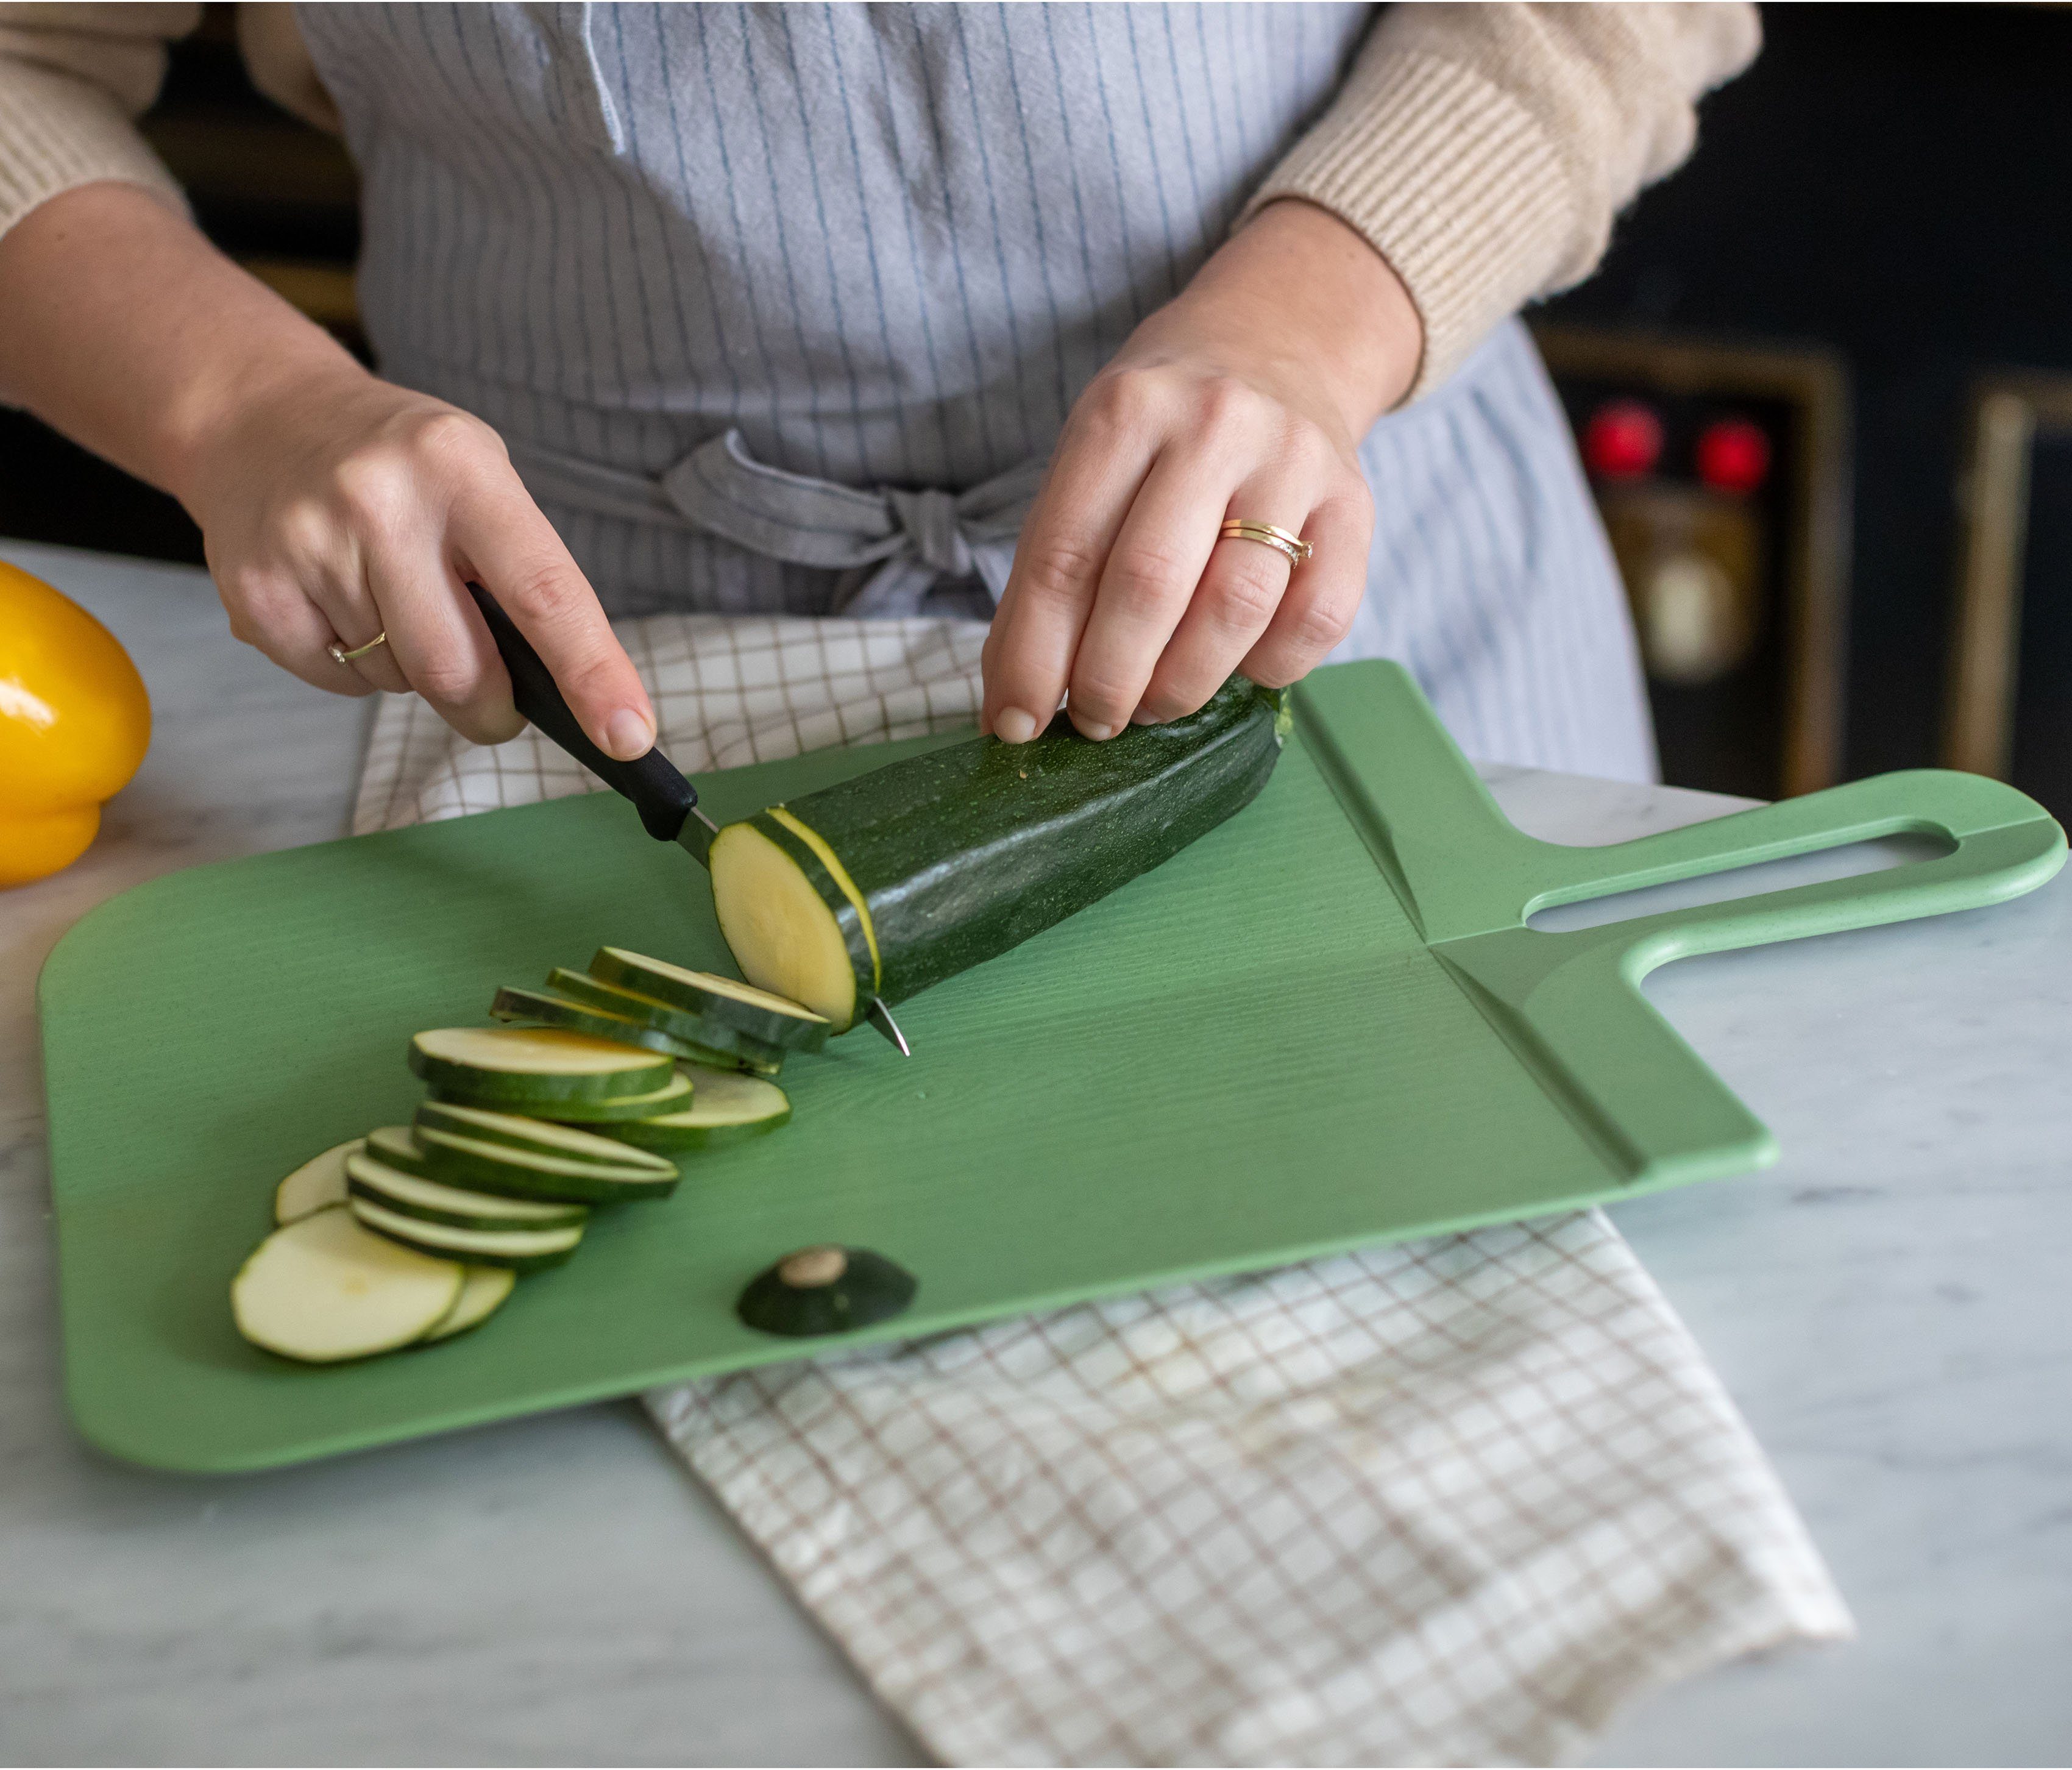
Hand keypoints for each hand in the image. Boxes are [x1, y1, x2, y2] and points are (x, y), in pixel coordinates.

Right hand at [184, 362, 653, 752]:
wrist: (262, 416)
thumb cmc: (403, 465)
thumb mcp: (479, 479)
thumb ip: (523, 572)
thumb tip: (566, 689)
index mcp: (462, 467)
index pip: (544, 591)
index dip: (593, 672)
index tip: (630, 735)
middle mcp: (381, 501)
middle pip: (458, 668)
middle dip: (489, 707)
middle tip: (494, 701)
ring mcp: (308, 544)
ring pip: (396, 679)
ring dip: (412, 670)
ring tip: (391, 599)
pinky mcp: (255, 591)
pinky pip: (336, 680)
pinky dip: (354, 666)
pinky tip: (341, 603)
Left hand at [980, 199, 1421, 742]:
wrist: (1279, 342)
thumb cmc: (1164, 425)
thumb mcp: (1093, 457)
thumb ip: (1058, 562)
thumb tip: (1020, 698)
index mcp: (1125, 410)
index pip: (1064, 555)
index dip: (1033, 656)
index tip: (1015, 723)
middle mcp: (1213, 424)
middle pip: (1148, 584)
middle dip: (1108, 680)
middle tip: (1094, 720)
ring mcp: (1292, 462)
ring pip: (1235, 609)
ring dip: (1181, 685)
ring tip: (1152, 704)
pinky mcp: (1355, 505)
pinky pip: (1317, 619)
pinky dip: (1269, 666)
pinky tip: (1238, 665)